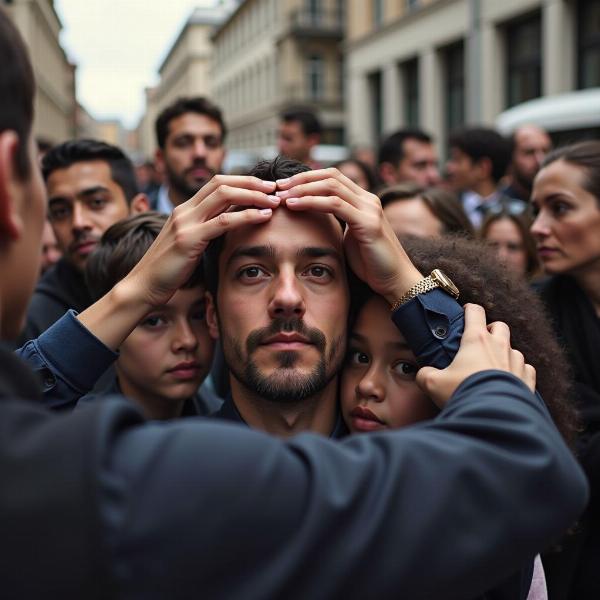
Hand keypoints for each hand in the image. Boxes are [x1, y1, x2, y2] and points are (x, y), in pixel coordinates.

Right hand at [78, 175, 278, 349]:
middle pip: (222, 182)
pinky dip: (247, 216)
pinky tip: (264, 217)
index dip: (243, 181)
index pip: (217, 183)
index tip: (265, 188)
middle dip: (252, 182)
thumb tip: (231, 228)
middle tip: (275, 188)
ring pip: (224, 195)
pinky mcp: (189, 238)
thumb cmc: (169, 271)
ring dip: (253, 195)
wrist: (143, 287)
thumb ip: (207, 232)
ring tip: (274, 200)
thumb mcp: (190, 245)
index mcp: (184, 210)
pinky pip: (223, 221)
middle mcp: (184, 210)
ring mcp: (185, 222)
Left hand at [275, 168, 422, 302]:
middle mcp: (369, 199)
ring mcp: (369, 209)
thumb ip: (337, 225)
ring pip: (331, 186)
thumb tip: (314, 220)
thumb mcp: (349, 239)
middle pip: (330, 175)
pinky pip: (334, 204)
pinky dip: (311, 202)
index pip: (333, 177)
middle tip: (277, 186)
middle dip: (301, 178)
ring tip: (282, 195)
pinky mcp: (367, 223)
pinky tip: (294, 205)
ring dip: (302, 188)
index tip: (284, 186)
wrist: (395, 282)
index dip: (307, 178)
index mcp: (364, 201)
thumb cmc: (372, 265)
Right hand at [416, 304, 536, 407]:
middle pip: (500, 326)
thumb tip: (423, 375)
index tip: (465, 313)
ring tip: (493, 366)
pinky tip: (510, 380)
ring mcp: (516, 362)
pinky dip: (518, 371)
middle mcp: (499, 346)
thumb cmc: (463, 393)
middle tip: (480, 341)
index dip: (469, 310)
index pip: (475, 312)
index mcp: (476, 340)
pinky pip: (526, 368)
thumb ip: (425, 375)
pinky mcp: (527, 379)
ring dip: (504, 353)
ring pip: (514, 349)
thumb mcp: (433, 384)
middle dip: (491, 330)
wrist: (494, 416)